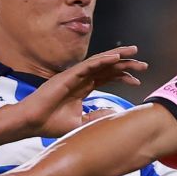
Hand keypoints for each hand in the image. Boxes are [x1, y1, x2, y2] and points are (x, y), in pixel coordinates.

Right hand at [20, 45, 146, 137]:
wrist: (33, 122)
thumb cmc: (51, 123)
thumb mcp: (81, 122)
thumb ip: (97, 116)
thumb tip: (113, 113)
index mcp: (84, 87)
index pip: (107, 78)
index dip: (123, 77)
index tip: (137, 81)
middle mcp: (81, 78)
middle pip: (108, 67)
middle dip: (126, 64)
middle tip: (143, 64)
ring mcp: (75, 75)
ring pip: (101, 61)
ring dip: (118, 56)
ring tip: (133, 52)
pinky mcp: (68, 75)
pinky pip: (88, 64)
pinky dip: (102, 60)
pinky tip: (116, 57)